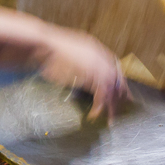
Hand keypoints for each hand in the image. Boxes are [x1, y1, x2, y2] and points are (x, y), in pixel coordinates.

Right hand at [0, 9, 130, 121]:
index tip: (122, 93)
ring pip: (111, 89)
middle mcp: (99, 56)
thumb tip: (81, 73)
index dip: (119, 82)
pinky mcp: (90, 76)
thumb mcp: (68, 50)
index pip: (114, 67)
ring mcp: (96, 65)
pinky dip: (99, 106)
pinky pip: (100, 95)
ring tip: (110, 119)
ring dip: (112, 106)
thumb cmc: (48, 48)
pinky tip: (95, 114)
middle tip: (120, 110)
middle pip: (117, 79)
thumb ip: (79, 58)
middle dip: (120, 96)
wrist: (41, 44)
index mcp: (95, 48)